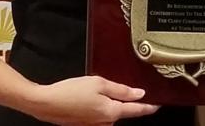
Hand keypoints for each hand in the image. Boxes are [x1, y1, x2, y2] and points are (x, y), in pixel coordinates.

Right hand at [27, 75, 158, 124]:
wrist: (45, 103)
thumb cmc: (71, 91)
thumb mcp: (99, 83)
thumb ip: (122, 89)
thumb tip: (140, 94)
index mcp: (111, 111)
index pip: (136, 110)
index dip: (149, 107)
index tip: (158, 105)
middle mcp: (105, 122)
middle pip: (122, 111)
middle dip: (124, 101)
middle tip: (120, 88)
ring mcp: (94, 125)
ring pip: (110, 113)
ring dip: (110, 103)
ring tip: (98, 91)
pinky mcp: (85, 125)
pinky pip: (100, 115)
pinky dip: (100, 107)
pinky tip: (89, 98)